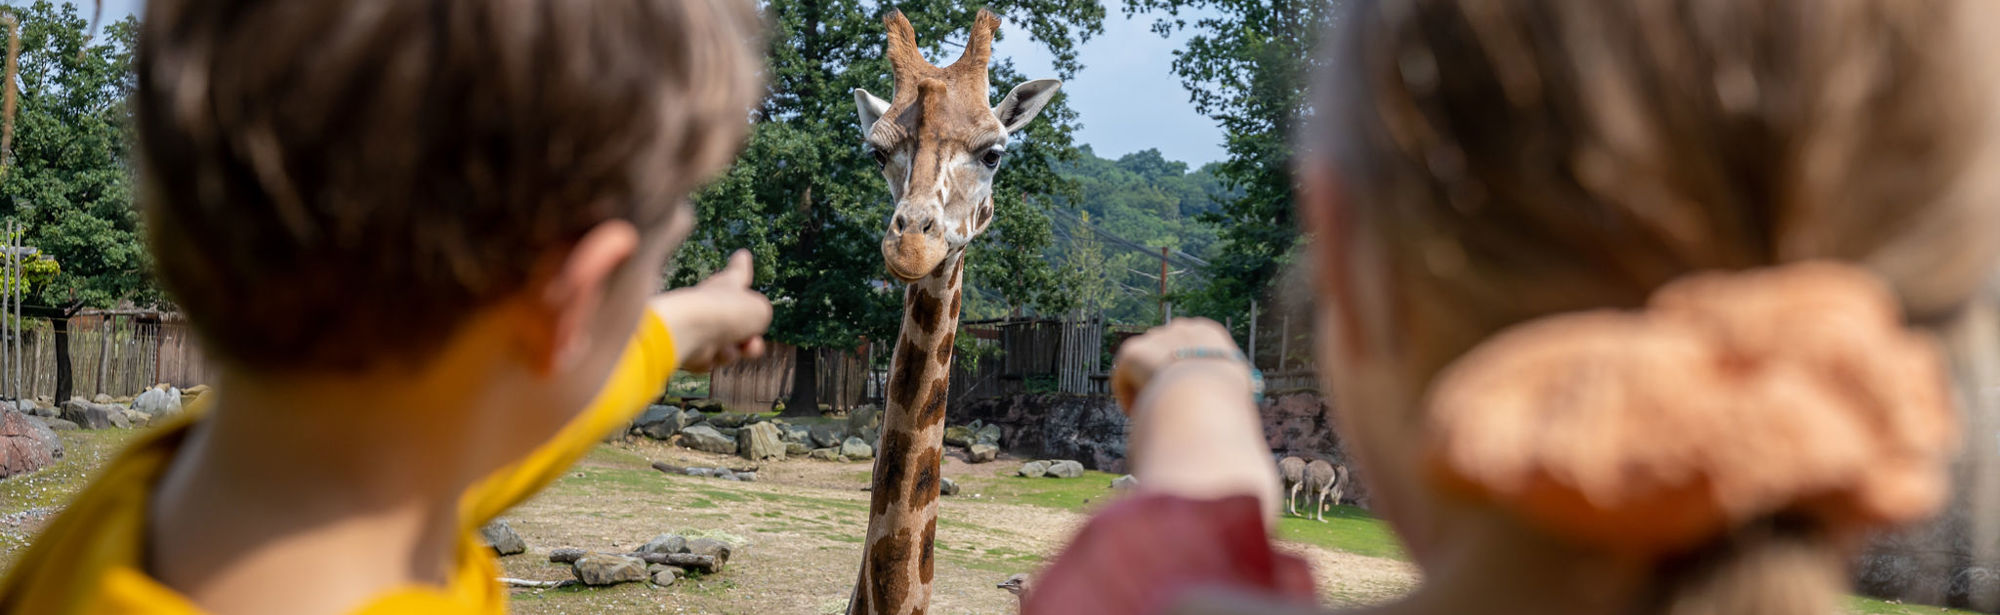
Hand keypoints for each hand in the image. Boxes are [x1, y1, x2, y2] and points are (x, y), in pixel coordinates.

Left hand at [650, 250, 772, 372]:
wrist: (693, 331)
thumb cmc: (729, 313)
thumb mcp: (760, 309)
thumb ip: (758, 317)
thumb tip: (746, 334)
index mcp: (728, 284)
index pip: (738, 272)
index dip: (742, 265)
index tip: (742, 255)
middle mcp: (713, 303)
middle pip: (737, 319)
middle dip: (750, 335)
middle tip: (752, 342)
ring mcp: (700, 326)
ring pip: (731, 344)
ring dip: (742, 349)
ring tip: (740, 346)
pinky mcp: (690, 347)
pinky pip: (715, 359)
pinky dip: (720, 357)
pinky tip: (715, 351)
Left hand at [1110, 318, 1248, 411]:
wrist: (1205, 398)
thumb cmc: (1227, 402)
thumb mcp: (1239, 390)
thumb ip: (1227, 386)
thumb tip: (1234, 400)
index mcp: (1209, 333)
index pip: (1191, 347)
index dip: (1185, 373)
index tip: (1185, 395)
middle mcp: (1181, 328)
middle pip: (1164, 352)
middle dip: (1161, 374)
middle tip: (1163, 403)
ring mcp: (1156, 337)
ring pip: (1143, 365)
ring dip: (1144, 387)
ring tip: (1151, 413)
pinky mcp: (1133, 351)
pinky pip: (1124, 378)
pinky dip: (1128, 397)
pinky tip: (1139, 414)